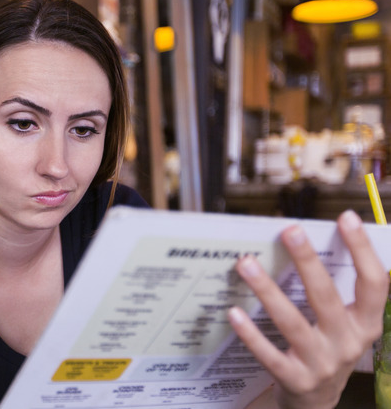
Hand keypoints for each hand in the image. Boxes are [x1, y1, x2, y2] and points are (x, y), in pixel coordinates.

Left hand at [228, 210, 388, 408]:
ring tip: (246, 263)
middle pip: (326, 296)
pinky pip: (269, 353)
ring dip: (267, 290)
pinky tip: (233, 312)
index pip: (374, 283)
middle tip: (290, 231)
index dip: (363, 250)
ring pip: (292, 322)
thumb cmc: (326, 350)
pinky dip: (250, 333)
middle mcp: (347, 343)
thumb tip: (305, 244)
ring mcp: (321, 364)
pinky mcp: (294, 380)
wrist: (317, 403)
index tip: (346, 218)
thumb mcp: (343, 324)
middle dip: (307, 262)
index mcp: (365, 324)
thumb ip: (333, 291)